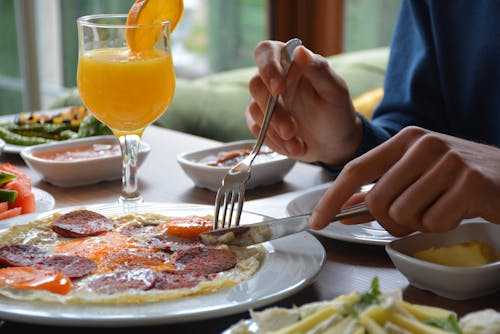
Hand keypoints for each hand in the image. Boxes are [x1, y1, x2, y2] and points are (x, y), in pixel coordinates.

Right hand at [246, 40, 362, 165]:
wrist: (334, 143)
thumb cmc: (337, 112)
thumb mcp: (335, 91)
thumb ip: (319, 70)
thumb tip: (299, 50)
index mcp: (290, 64)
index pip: (266, 52)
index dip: (267, 67)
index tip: (278, 89)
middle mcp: (274, 80)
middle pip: (256, 86)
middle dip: (273, 112)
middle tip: (291, 130)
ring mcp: (265, 103)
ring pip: (254, 111)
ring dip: (275, 131)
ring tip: (299, 145)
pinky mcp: (262, 123)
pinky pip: (257, 131)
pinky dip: (275, 142)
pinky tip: (294, 147)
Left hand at [309, 126, 499, 235]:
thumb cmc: (456, 179)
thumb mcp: (416, 175)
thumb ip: (378, 190)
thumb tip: (341, 210)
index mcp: (404, 140)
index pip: (355, 170)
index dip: (332, 199)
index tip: (317, 222)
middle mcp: (423, 144)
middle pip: (377, 200)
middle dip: (389, 221)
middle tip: (412, 218)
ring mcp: (448, 160)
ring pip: (403, 213)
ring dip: (418, 223)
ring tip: (438, 209)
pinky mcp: (471, 182)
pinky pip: (434, 221)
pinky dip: (441, 226)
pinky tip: (456, 211)